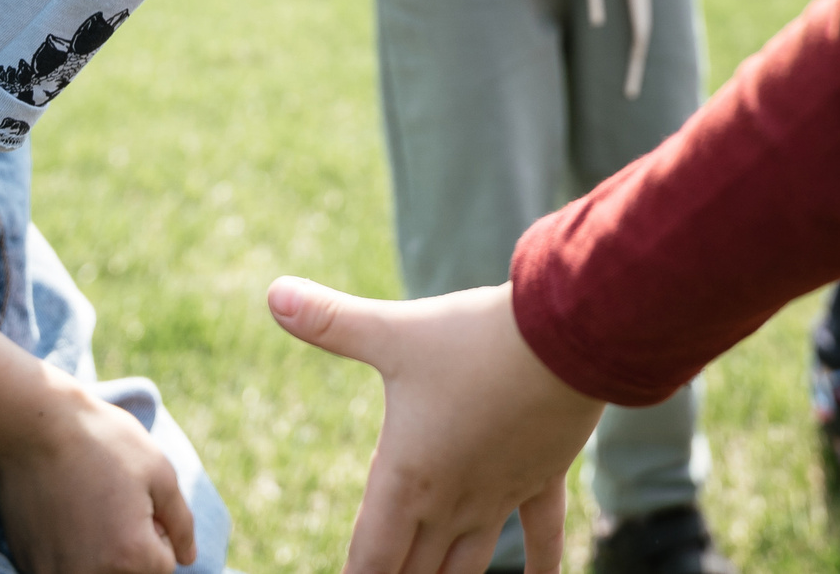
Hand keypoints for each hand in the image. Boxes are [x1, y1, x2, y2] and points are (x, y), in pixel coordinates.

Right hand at [0, 373, 195, 573]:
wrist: (35, 426)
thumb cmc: (102, 442)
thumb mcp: (159, 473)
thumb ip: (181, 523)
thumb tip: (188, 558)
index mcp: (131, 556)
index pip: (164, 564)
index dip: (156, 527)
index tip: (134, 497)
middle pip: (131, 573)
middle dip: (131, 545)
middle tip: (111, 502)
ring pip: (99, 572)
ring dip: (100, 550)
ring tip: (87, 508)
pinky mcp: (30, 566)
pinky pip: (66, 569)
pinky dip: (70, 550)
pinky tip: (63, 515)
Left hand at [267, 279, 603, 573]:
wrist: (566, 337)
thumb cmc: (477, 337)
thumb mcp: (395, 330)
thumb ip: (332, 320)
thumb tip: (273, 294)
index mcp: (408, 477)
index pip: (370, 561)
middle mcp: (453, 500)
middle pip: (414, 572)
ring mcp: (501, 494)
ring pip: (467, 565)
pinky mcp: (542, 477)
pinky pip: (541, 535)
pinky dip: (540, 563)